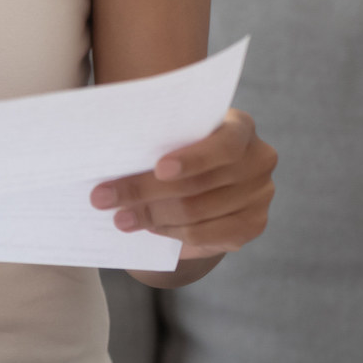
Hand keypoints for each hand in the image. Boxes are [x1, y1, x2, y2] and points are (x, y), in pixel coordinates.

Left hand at [90, 108, 275, 262]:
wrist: (210, 176)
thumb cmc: (183, 145)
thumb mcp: (176, 133)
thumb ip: (158, 138)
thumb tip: (110, 159)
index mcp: (240, 127)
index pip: (223, 145)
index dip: (192, 159)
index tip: (158, 168)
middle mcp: (258, 159)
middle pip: (198, 185)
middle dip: (143, 192)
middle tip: (103, 198)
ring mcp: (260, 195)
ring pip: (195, 213)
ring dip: (150, 217)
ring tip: (120, 217)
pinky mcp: (252, 225)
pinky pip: (205, 236)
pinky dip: (171, 233)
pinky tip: (148, 227)